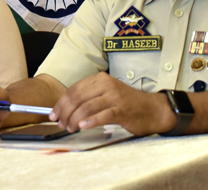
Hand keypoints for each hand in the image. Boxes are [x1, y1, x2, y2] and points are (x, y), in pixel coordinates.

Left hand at [49, 72, 175, 135]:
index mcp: (99, 79)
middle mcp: (106, 84)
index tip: (53, 114)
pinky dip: (90, 121)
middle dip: (65, 112)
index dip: (61, 103)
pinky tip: (83, 127)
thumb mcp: (106, 95)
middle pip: (77, 98)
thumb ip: (88, 98)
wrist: (153, 110)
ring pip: (87, 107)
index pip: (73, 90)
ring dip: (75, 119)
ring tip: (70, 128)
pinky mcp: (122, 110)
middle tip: (61, 124)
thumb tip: (65, 109)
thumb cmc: (126, 105)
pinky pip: (102, 115)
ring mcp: (115, 96)